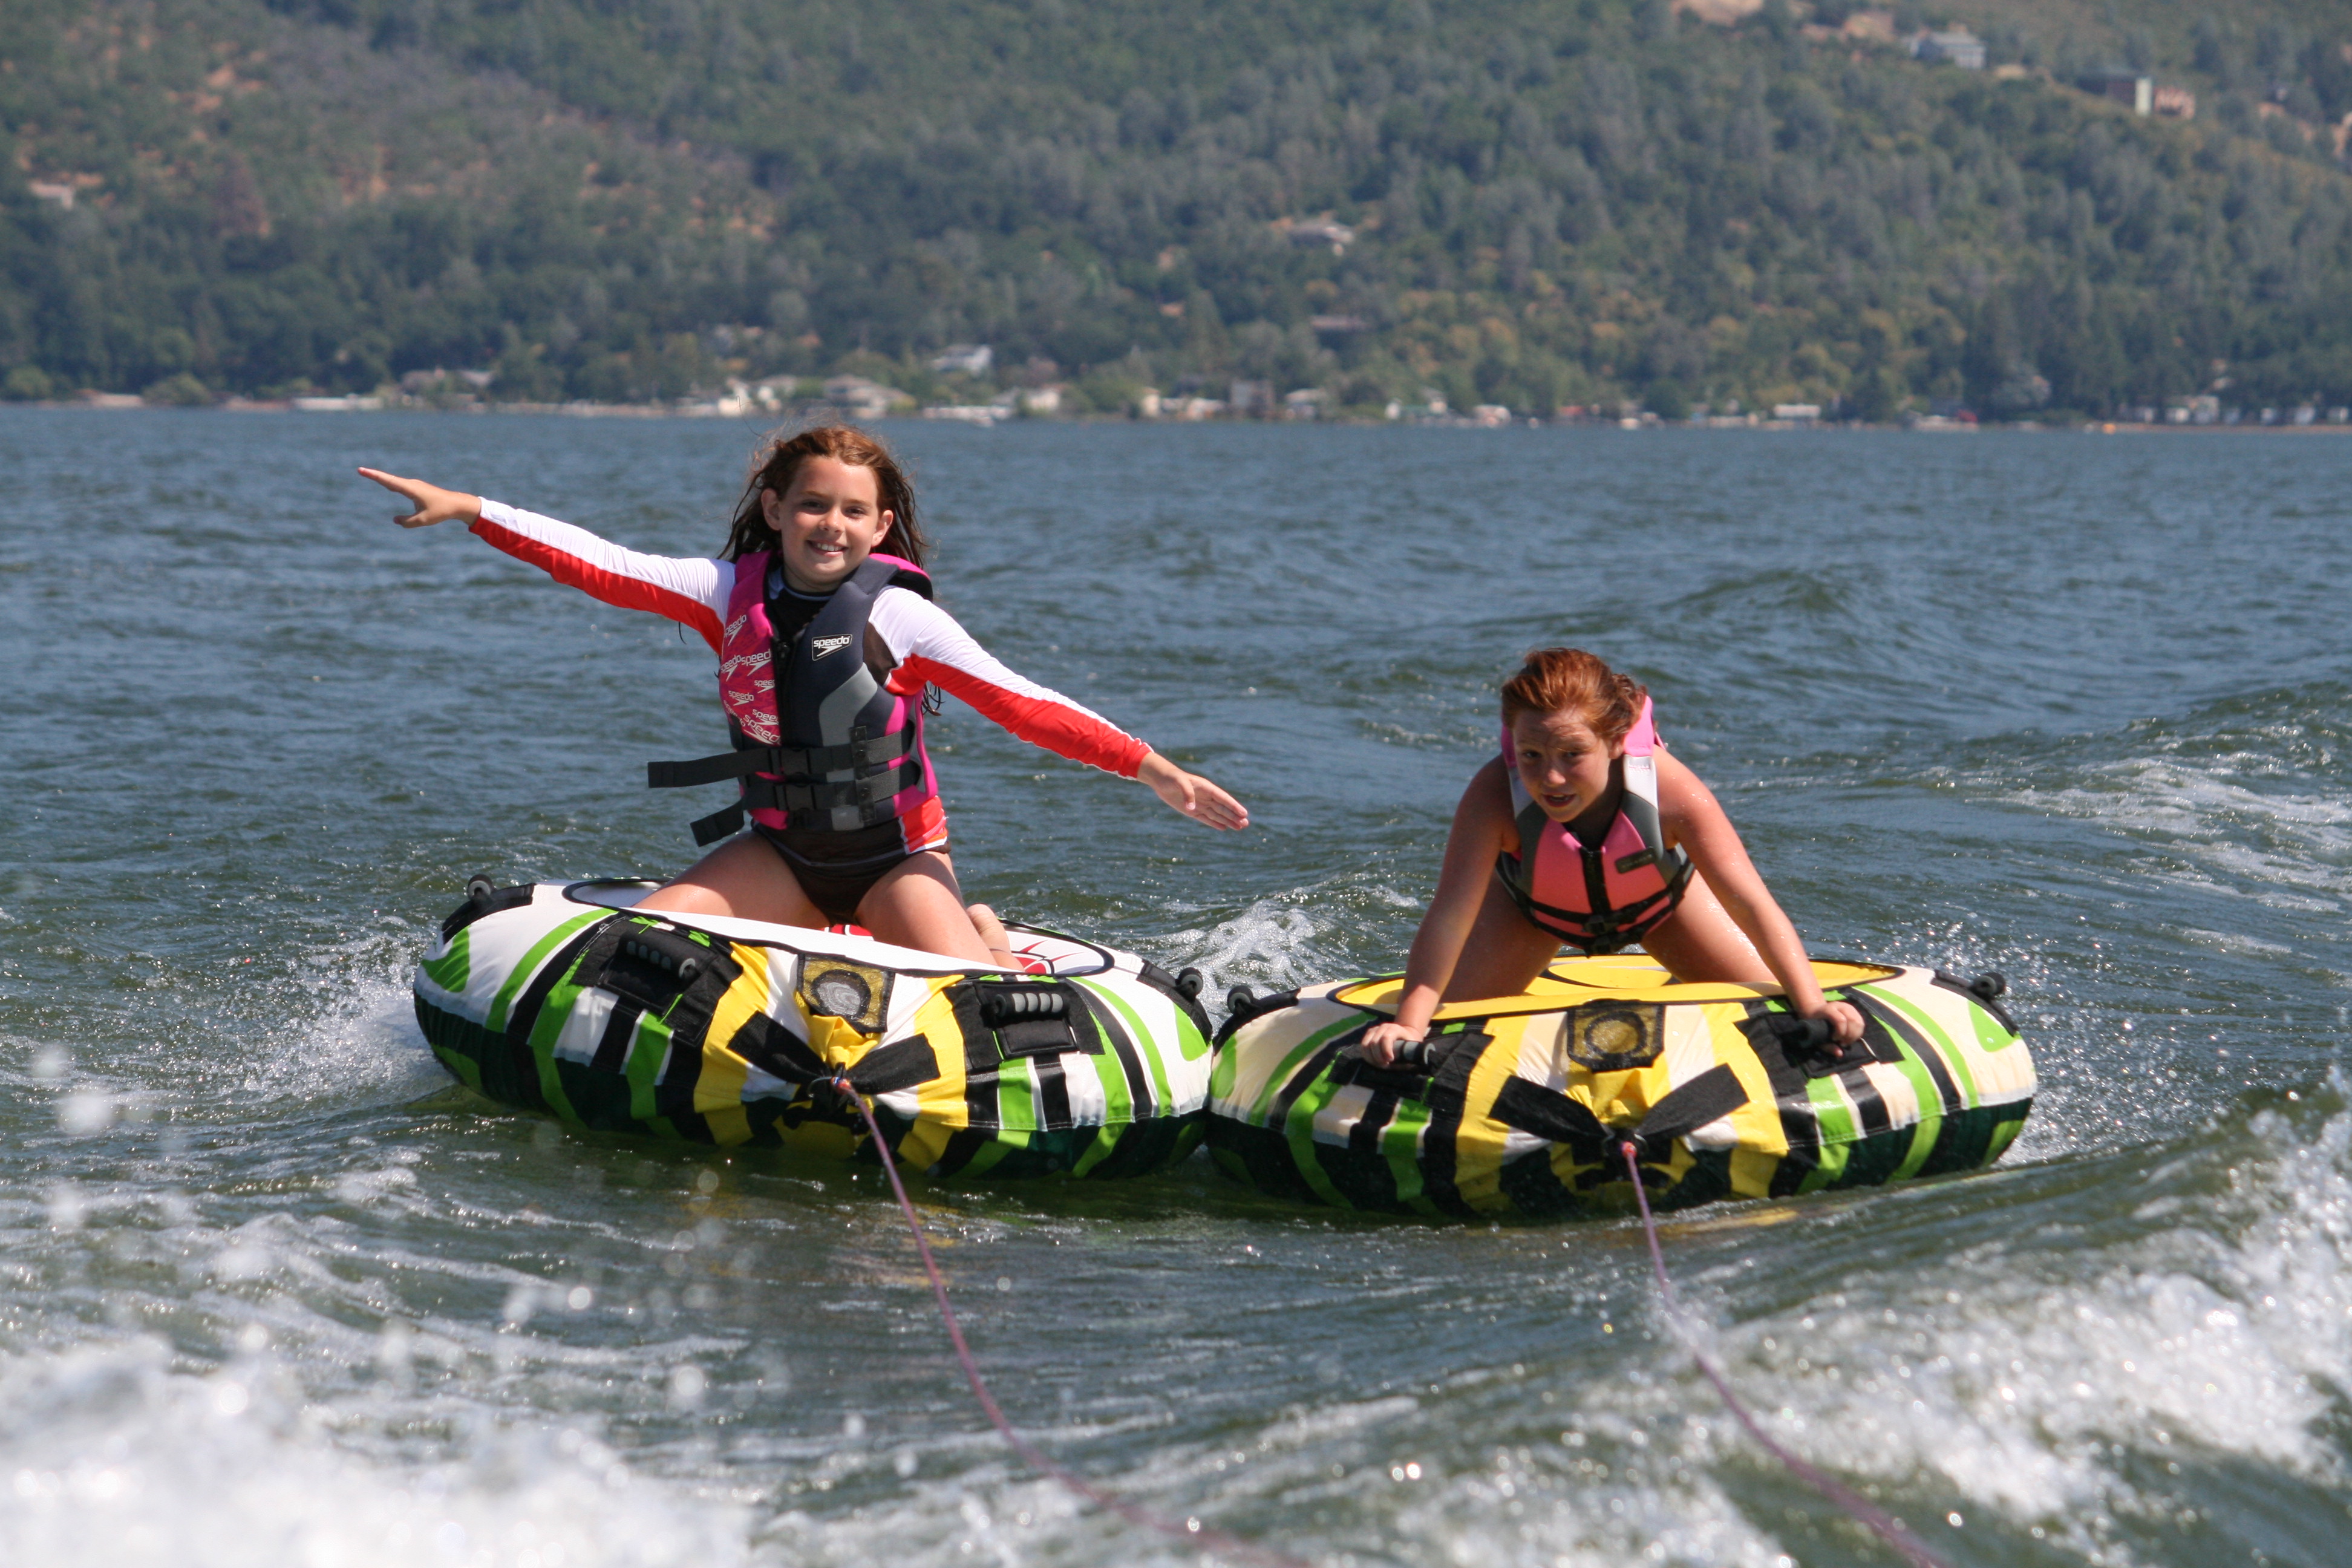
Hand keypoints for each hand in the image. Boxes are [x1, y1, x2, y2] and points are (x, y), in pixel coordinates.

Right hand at [358, 467, 480, 528]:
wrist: (457, 504)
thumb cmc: (441, 511)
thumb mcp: (423, 520)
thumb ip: (407, 522)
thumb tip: (396, 520)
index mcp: (410, 489)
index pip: (388, 481)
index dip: (374, 476)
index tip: (362, 470)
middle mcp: (411, 485)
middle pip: (389, 479)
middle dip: (374, 475)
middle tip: (360, 470)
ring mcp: (414, 486)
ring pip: (395, 482)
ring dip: (382, 479)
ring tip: (368, 474)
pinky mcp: (417, 490)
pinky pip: (401, 486)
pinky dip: (391, 483)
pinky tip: (387, 484)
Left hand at [1138, 752, 1248, 829]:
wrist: (1161, 780)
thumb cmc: (1171, 778)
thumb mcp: (1179, 782)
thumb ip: (1187, 794)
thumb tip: (1192, 809)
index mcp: (1206, 787)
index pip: (1223, 798)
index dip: (1234, 806)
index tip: (1244, 813)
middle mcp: (1206, 796)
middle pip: (1223, 808)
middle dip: (1234, 816)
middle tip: (1246, 824)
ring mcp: (1200, 804)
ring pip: (1217, 814)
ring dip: (1228, 821)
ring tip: (1240, 827)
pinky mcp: (1192, 811)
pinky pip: (1206, 818)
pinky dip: (1215, 823)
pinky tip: (1224, 828)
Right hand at [1359, 1020, 1422, 1066]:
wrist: (1405, 1036)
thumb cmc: (1409, 1045)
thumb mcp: (1412, 1049)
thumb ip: (1408, 1057)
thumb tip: (1403, 1068)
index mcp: (1395, 1028)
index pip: (1386, 1038)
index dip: (1386, 1050)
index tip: (1390, 1060)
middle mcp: (1384, 1027)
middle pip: (1374, 1042)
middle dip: (1378, 1057)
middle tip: (1385, 1065)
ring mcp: (1375, 1029)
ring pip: (1366, 1044)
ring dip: (1371, 1057)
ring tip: (1379, 1065)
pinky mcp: (1369, 1034)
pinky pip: (1363, 1045)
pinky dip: (1366, 1055)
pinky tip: (1373, 1061)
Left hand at [1814, 1000, 1865, 1050]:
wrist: (1815, 1010)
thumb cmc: (1814, 1024)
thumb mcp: (1816, 1035)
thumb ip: (1827, 1045)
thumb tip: (1840, 1054)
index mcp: (1828, 1009)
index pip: (1841, 1020)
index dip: (1840, 1032)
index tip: (1834, 1039)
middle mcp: (1840, 1006)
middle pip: (1853, 1021)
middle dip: (1850, 1035)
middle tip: (1842, 1043)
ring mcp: (1848, 1007)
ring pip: (1859, 1022)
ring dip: (1855, 1035)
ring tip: (1846, 1041)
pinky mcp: (1854, 1011)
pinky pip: (1861, 1023)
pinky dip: (1858, 1033)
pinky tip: (1850, 1037)